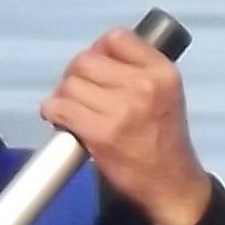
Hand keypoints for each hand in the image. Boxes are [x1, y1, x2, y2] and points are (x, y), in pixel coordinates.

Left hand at [39, 25, 212, 224]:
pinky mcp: (101, 133)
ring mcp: (122, 110)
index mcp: (162, 72)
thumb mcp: (165, 93)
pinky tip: (62, 120)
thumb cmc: (163, 140)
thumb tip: (94, 55)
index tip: (97, 69)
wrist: (171, 185)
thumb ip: (137, 69)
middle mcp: (144, 86)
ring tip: (73, 110)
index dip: (99, 50)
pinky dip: (53, 112)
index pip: (116, 38)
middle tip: (79, 92)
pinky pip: (60, 108)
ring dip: (63, 96)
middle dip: (75, 75)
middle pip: (86, 60)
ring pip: (70, 84)